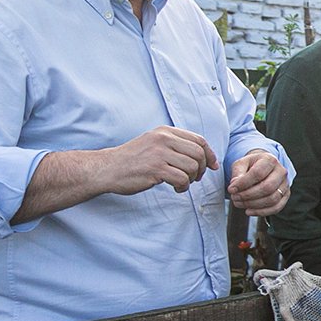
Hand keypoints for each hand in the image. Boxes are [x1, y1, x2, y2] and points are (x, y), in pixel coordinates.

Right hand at [103, 125, 217, 194]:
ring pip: (192, 167)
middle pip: (199, 154)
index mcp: (165, 131)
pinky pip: (182, 179)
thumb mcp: (154, 143)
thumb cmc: (133, 159)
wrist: (107, 169)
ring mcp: (159, 154)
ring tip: (182, 183)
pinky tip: (176, 188)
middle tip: (195, 178)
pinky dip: (183, 186)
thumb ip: (175, 145)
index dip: (210, 154)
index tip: (213, 166)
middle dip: (202, 169)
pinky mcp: (155, 169)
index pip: (199, 140)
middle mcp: (163, 139)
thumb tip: (205, 155)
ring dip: (192, 179)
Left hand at [227, 150, 289, 216]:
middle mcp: (281, 171)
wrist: (263, 167)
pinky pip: (276, 208)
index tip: (231, 189)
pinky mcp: (285, 195)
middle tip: (235, 198)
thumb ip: (237, 174)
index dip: (243, 183)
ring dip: (253, 205)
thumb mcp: (241, 164)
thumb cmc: (251, 165)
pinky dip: (261, 212)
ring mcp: (285, 184)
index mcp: (270, 160)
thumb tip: (235, 187)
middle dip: (248, 195)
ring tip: (239, 203)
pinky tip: (249, 211)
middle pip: (267, 188)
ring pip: (272, 199)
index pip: (258, 173)